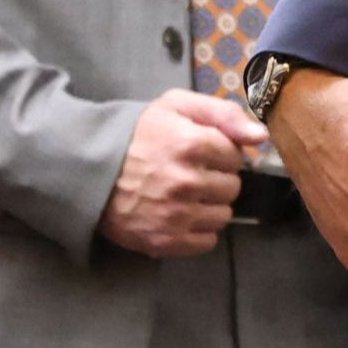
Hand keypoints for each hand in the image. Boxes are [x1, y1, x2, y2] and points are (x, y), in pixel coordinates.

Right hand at [99, 87, 265, 256]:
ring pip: (223, 216)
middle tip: (189, 173)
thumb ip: (222, 113)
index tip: (199, 152)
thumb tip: (260, 137)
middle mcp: (186, 182)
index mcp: (191, 143)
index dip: (220, 153)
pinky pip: (207, 242)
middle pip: (232, 188)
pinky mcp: (164, 241)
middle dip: (216, 179)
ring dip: (209, 205)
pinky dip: (198, 230)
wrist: (87, 168)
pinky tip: (180, 215)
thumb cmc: (136, 134)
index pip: (236, 157)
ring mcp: (175, 215)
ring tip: (184, 195)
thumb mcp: (175, 105)